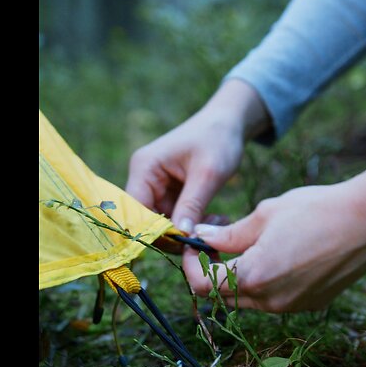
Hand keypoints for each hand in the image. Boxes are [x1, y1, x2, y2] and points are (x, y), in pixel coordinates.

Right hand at [125, 79, 270, 233]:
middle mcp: (144, 177)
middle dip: (176, 233)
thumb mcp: (208, 174)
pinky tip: (214, 219)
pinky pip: (174, 217)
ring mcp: (155, 186)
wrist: (229, 122)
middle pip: (148, 221)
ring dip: (187, 229)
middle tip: (207, 237)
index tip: (183, 244)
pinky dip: (192, 223)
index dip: (154, 232)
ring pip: (163, 223)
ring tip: (217, 223)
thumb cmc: (217, 139)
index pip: (136, 211)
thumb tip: (181, 237)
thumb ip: (192, 205)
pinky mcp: (169, 192)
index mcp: (144, 168)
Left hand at [184, 165, 365, 312]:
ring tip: (248, 245)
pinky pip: (274, 298)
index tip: (195, 245)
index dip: (191, 265)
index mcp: (254, 277)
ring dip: (239, 277)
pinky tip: (277, 255)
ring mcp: (292, 306)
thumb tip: (202, 238)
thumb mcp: (265, 214)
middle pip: (223, 297)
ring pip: (249, 299)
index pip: (203, 285)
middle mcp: (270, 301)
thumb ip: (228, 233)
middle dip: (212, 271)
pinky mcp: (309, 305)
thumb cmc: (316, 211)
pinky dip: (264, 281)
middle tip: (216, 243)